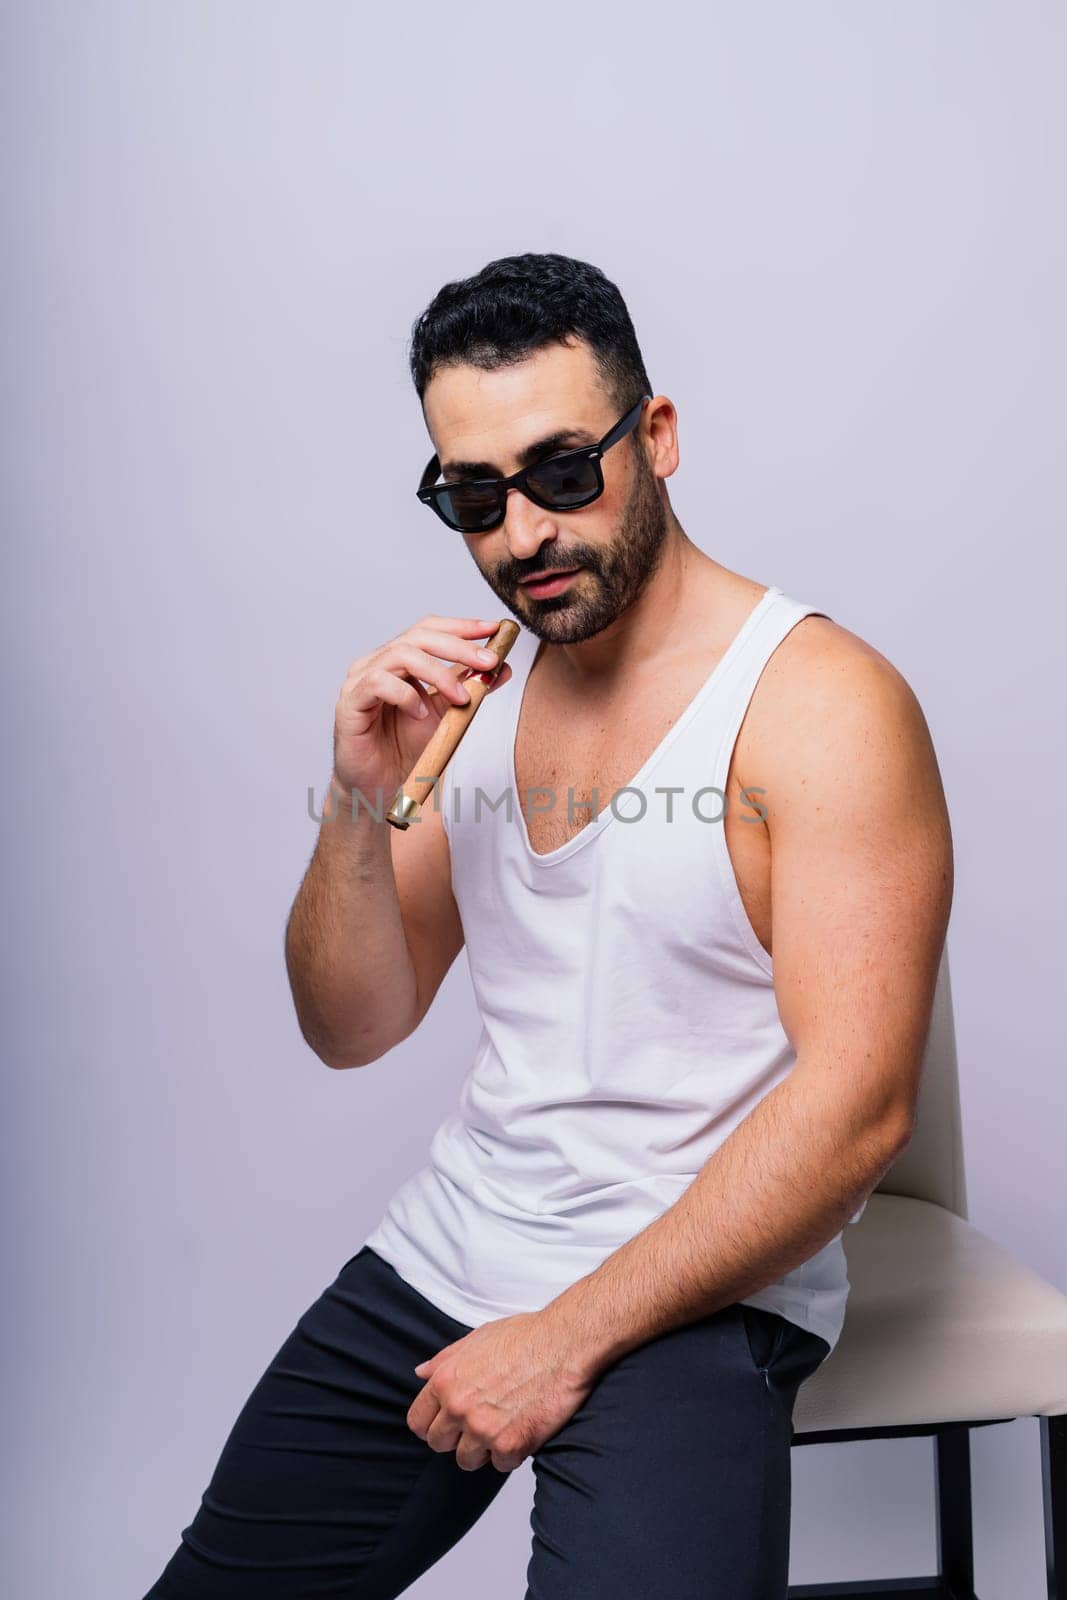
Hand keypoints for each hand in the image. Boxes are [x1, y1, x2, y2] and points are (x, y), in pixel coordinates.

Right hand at [331, 614, 513, 803]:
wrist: (381, 785)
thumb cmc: (406, 748)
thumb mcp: (447, 714)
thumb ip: (469, 689)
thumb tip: (503, 668)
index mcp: (398, 660)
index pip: (429, 630)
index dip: (460, 626)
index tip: (493, 628)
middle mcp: (377, 662)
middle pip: (418, 636)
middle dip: (458, 646)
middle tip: (489, 661)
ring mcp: (360, 679)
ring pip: (400, 655)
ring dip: (439, 674)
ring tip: (461, 699)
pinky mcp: (349, 702)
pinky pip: (378, 683)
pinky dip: (406, 696)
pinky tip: (420, 715)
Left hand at [406, 1309, 597, 1472]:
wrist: (565, 1344)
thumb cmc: (526, 1336)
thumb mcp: (477, 1338)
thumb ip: (445, 1359)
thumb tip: (421, 1373)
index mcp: (446, 1380)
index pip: (418, 1421)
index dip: (431, 1423)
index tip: (445, 1424)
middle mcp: (459, 1407)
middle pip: (438, 1444)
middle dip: (456, 1437)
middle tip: (478, 1423)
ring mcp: (483, 1429)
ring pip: (466, 1460)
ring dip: (482, 1449)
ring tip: (502, 1426)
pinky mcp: (511, 1445)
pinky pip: (500, 1465)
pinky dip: (511, 1453)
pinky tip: (522, 1429)